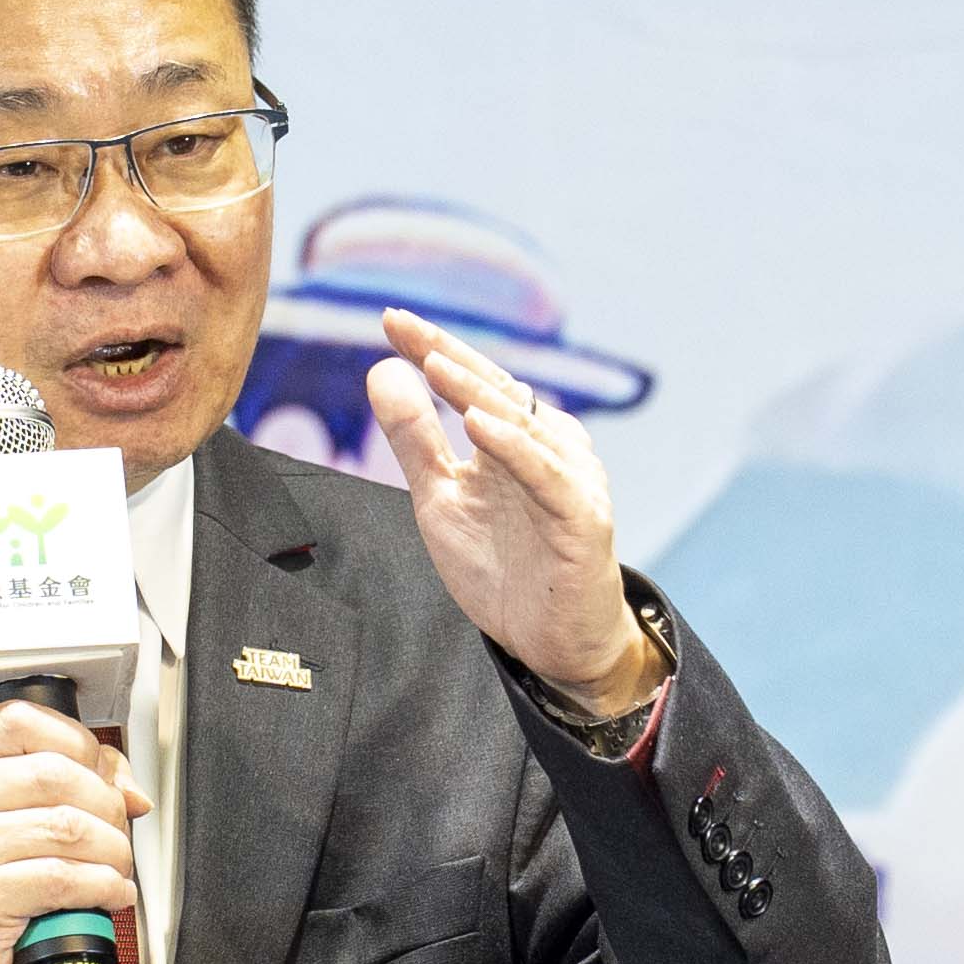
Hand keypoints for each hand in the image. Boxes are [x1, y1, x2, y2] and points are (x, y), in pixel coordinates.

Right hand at [0, 696, 147, 963]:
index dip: (78, 743)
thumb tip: (129, 788)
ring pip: (66, 827)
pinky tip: (110, 891)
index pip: (19, 721)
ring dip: (112, 849)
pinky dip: (104, 885)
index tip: (99, 774)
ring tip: (116, 865)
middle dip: (106, 804)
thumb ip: (69, 775)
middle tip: (118, 829)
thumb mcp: (9, 808)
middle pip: (52, 774)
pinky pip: (62, 878)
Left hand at [366, 308, 664, 715]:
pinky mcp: (582, 516)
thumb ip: (415, 441)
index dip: (433, 347)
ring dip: (476, 393)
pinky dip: (514, 448)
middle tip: (402, 325)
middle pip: (496, 389)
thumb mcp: (441, 499)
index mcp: (517, 438)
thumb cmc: (505, 570)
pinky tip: (478, 426)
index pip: (473, 383)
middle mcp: (548, 446)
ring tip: (433, 364)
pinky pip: (547, 475)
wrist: (553, 644)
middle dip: (447, 355)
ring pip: (521, 425)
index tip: (390, 319)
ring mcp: (570, 478)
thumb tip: (381, 372)